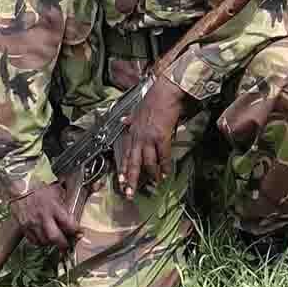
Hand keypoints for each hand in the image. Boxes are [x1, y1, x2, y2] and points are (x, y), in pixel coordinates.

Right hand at [14, 183, 81, 250]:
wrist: (20, 186)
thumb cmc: (39, 186)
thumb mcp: (56, 191)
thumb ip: (63, 203)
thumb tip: (71, 212)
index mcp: (53, 207)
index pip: (67, 224)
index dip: (75, 231)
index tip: (79, 233)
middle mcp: (43, 217)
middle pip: (55, 237)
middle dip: (63, 244)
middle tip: (67, 246)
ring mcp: (32, 223)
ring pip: (43, 241)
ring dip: (51, 243)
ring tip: (55, 242)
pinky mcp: (23, 227)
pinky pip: (33, 240)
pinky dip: (39, 242)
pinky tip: (43, 239)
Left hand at [114, 79, 187, 198]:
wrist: (164, 93)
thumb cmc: (153, 100)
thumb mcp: (136, 110)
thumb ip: (130, 118)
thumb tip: (124, 120)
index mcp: (132, 133)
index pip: (126, 155)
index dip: (123, 170)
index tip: (121, 182)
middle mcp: (138, 138)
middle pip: (133, 163)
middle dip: (131, 180)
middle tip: (130, 194)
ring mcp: (149, 138)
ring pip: (148, 162)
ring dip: (152, 175)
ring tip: (155, 184)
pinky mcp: (162, 137)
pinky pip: (163, 156)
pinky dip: (165, 166)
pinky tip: (166, 173)